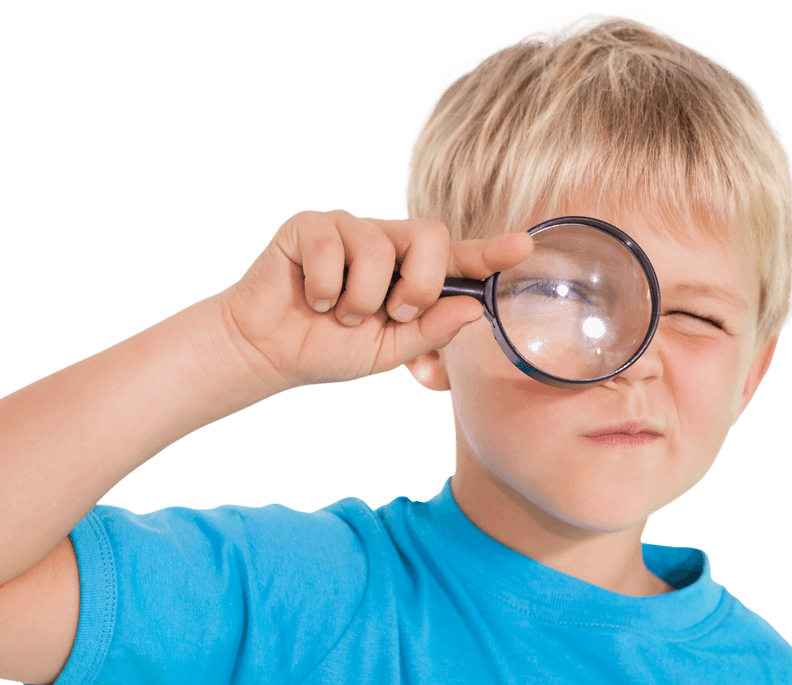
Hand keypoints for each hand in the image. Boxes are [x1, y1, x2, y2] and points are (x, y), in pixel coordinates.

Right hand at [216, 208, 533, 391]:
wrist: (267, 352)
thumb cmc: (326, 349)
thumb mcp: (386, 352)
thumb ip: (428, 333)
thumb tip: (473, 309)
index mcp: (408, 272)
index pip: (456, 257)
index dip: (490, 251)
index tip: (524, 247)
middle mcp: (384, 242)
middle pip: (429, 235)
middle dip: (419, 285)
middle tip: (392, 315)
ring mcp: (347, 229)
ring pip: (378, 248)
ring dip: (360, 299)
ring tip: (337, 314)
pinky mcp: (310, 226)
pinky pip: (331, 246)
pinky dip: (324, 287)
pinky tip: (312, 298)